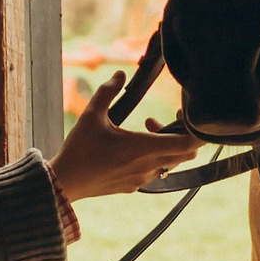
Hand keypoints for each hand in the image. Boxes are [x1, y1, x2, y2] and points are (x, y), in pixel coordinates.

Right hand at [48, 73, 196, 200]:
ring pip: (170, 164)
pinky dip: (153, 159)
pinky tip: (131, 149)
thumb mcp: (91, 114)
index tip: (180, 114)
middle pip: (186, 155)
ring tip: (142, 132)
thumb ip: (107, 91)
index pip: (187, 143)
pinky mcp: (134, 187)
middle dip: (179, 136)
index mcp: (143, 148)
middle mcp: (148, 166)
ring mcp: (142, 179)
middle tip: (156, 122)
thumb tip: (120, 73)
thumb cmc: (78, 149)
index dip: (195, 130)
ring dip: (164, 147)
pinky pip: (155, 173)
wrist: (64, 183)